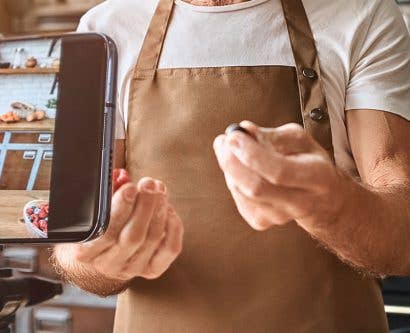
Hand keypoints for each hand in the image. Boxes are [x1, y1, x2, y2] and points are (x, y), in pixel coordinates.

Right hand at [56, 178, 183, 280]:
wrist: (101, 255)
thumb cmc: (98, 224)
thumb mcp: (93, 209)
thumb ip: (105, 192)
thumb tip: (122, 176)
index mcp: (85, 251)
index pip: (105, 232)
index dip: (120, 208)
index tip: (130, 187)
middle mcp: (108, 264)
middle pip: (133, 237)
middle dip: (144, 206)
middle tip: (149, 184)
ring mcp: (132, 269)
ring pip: (152, 239)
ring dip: (159, 210)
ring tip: (159, 191)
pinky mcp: (153, 269)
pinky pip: (170, 249)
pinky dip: (174, 227)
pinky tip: (168, 210)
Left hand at [213, 121, 345, 231]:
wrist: (321, 200)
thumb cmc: (308, 161)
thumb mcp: (300, 140)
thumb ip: (272, 134)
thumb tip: (244, 130)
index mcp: (316, 177)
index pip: (279, 171)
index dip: (252, 153)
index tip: (233, 136)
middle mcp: (300, 203)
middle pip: (256, 188)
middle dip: (232, 162)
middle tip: (223, 140)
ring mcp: (279, 217)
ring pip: (242, 191)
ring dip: (229, 167)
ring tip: (231, 149)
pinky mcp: (261, 222)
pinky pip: (237, 198)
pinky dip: (233, 179)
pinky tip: (240, 169)